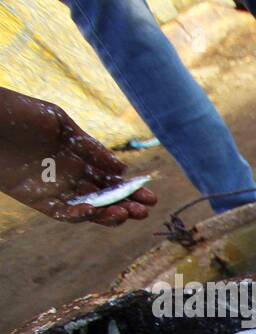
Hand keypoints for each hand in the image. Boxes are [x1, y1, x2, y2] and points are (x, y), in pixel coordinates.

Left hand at [0, 88, 155, 225]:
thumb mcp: (59, 124)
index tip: (150, 195)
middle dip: (126, 205)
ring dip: (109, 214)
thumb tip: (122, 169)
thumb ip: (90, 148)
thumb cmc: (19, 113)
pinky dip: (78, 215)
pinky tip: (93, 210)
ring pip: (88, 209)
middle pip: (104, 197)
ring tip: (125, 213)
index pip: (110, 179)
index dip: (131, 189)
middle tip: (144, 210)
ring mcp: (54, 188)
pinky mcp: (36, 199)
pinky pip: (62, 213)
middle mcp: (69, 176)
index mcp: (78, 157)